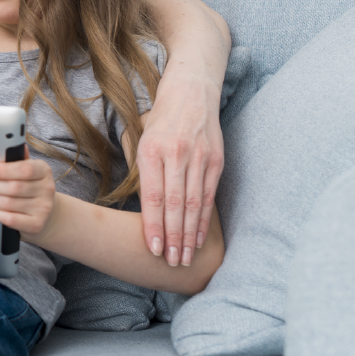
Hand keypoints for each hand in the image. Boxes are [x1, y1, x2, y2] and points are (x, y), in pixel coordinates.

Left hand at [0, 147, 55, 238]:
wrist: (46, 214)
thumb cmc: (31, 188)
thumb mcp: (28, 171)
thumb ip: (17, 160)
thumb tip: (10, 144)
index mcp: (44, 171)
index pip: (25, 169)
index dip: (5, 170)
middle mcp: (47, 189)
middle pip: (13, 187)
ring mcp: (43, 208)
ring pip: (9, 203)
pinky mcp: (36, 224)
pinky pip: (11, 218)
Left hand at [137, 72, 224, 267]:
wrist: (191, 92)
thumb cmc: (159, 121)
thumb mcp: (140, 138)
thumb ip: (140, 170)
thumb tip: (139, 206)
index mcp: (152, 151)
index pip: (152, 196)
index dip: (153, 225)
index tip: (153, 249)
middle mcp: (176, 155)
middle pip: (174, 205)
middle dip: (172, 237)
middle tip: (170, 263)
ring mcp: (199, 158)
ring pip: (194, 204)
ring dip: (189, 234)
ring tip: (184, 258)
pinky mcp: (215, 160)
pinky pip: (209, 196)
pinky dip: (204, 220)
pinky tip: (199, 238)